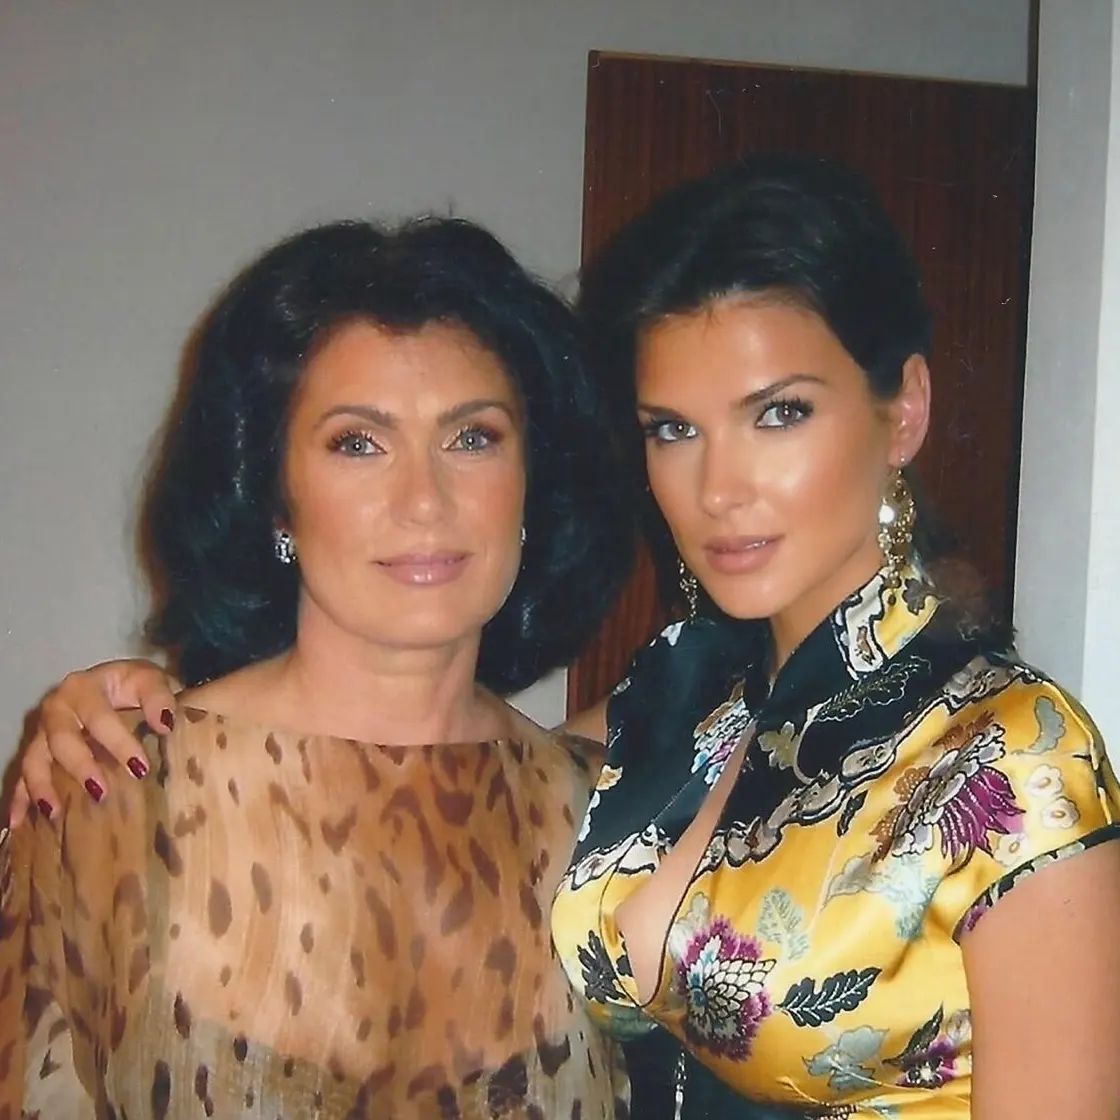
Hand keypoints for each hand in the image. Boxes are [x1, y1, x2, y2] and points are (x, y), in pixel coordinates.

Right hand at [9, 659, 178, 826]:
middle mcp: (56, 709)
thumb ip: (158, 697)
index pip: (99, 718)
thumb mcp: (149, 680)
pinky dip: (18, 799)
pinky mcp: (36, 751)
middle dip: (79, 767)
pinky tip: (17, 822)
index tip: (139, 768)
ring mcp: (42, 731)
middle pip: (61, 740)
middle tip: (100, 793)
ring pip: (33, 760)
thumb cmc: (132, 685)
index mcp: (83, 688)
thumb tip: (164, 724)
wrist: (115, 684)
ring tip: (55, 813)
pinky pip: (22, 776)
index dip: (119, 743)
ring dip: (41, 788)